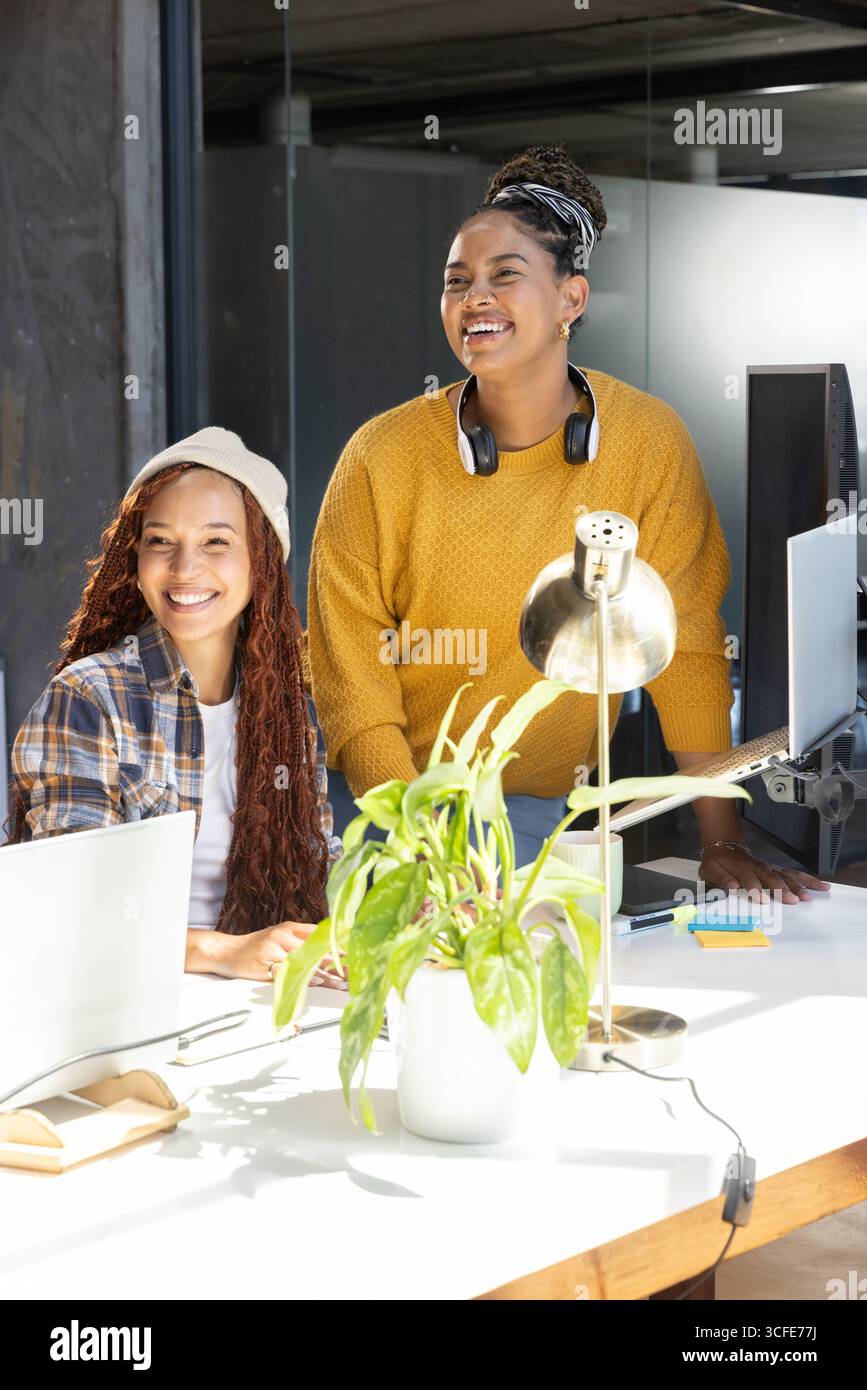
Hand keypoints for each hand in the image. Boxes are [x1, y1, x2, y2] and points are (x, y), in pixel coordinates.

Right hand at [212, 921, 345, 984]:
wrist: (226, 951)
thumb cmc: (256, 945)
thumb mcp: (278, 935)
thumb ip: (300, 938)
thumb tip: (327, 945)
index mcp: (288, 928)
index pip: (317, 933)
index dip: (335, 943)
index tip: (351, 952)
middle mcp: (281, 936)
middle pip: (313, 948)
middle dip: (334, 961)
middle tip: (350, 970)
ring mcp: (272, 951)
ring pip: (302, 962)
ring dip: (323, 973)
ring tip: (339, 981)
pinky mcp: (265, 966)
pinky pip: (287, 973)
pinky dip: (302, 978)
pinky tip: (314, 982)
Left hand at [699, 844, 829, 904]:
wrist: (724, 846)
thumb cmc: (717, 862)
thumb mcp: (710, 870)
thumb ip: (722, 879)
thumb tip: (732, 887)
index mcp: (740, 868)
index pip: (749, 879)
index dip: (756, 889)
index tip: (763, 899)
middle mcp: (758, 867)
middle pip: (772, 879)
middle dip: (782, 890)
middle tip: (792, 900)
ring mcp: (769, 868)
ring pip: (786, 876)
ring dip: (797, 886)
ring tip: (808, 897)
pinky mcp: (776, 870)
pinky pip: (793, 874)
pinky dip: (807, 880)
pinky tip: (820, 886)